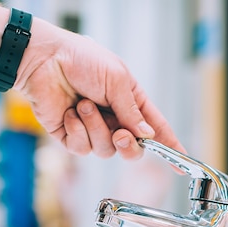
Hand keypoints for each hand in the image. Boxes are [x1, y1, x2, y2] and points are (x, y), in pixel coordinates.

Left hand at [14, 18, 185, 159]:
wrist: (45, 60)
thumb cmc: (82, 60)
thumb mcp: (117, 79)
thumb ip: (132, 110)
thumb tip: (146, 134)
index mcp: (130, 102)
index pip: (155, 129)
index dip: (169, 147)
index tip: (182, 165)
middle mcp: (114, 119)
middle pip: (131, 149)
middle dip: (128, 146)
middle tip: (120, 133)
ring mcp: (92, 129)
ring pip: (105, 150)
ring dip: (95, 127)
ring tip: (82, 104)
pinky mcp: (71, 137)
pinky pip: (82, 149)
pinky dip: (77, 130)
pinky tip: (69, 112)